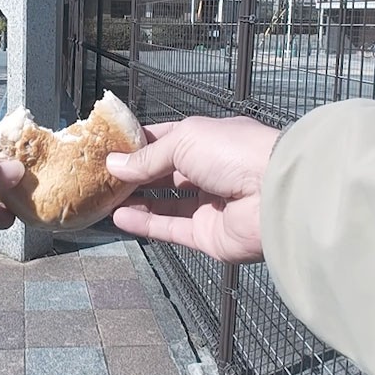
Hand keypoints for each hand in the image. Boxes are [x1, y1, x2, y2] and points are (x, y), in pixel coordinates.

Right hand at [107, 116, 277, 263]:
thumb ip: (148, 157)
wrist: (273, 194)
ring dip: (136, 201)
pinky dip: (145, 224)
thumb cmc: (236, 153)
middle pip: (164, 174)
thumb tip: (116, 165)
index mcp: (208, 140)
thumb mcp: (184, 140)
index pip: (166, 140)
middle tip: (101, 176)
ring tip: (105, 198)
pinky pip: (171, 228)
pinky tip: (121, 217)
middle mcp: (210, 171)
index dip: (137, 145)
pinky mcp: (208, 235)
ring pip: (165, 204)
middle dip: (134, 175)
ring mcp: (210, 204)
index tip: (108, 149)